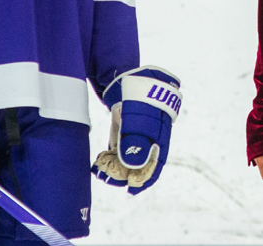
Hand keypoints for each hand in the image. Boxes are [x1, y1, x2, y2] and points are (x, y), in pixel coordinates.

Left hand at [91, 67, 181, 193]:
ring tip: (102, 172)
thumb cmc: (134, 93)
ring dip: (118, 165)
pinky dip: (113, 155)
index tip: (132, 190)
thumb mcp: (134, 115)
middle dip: (128, 173)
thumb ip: (134, 139)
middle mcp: (151, 133)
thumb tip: (133, 166)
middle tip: (112, 181)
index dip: (147, 177)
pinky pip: (121, 145)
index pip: (157, 161)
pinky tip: (102, 161)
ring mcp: (138, 129)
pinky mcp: (126, 125)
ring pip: (131, 154)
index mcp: (161, 132)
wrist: (125, 72)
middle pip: (143, 160)